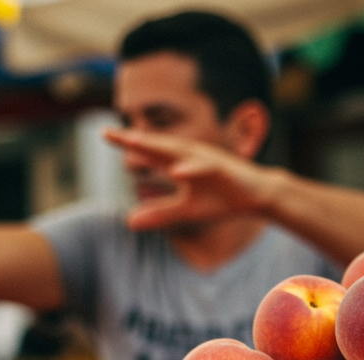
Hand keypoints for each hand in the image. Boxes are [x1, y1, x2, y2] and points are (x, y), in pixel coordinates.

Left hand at [104, 129, 278, 230]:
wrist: (258, 197)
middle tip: (109, 133)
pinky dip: (191, 168)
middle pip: (158, 145)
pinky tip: (176, 171)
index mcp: (181, 163)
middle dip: (135, 139)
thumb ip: (160, 213)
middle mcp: (191, 156)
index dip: (128, 144)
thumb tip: (129, 222)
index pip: (150, 151)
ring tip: (134, 142)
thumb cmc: (223, 199)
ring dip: (157, 146)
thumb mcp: (187, 211)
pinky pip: (205, 168)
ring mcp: (207, 160)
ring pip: (179, 151)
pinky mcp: (224, 169)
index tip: (104, 135)